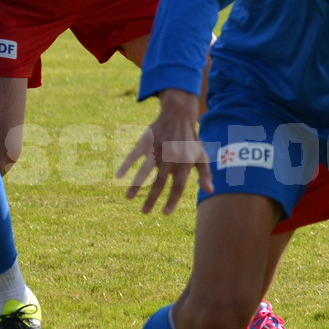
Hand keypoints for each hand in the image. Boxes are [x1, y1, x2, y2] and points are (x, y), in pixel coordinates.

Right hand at [117, 88, 213, 213]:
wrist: (179, 115)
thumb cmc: (191, 140)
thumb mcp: (201, 156)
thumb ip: (205, 173)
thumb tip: (210, 190)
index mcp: (185, 162)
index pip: (179, 185)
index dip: (172, 200)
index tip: (165, 213)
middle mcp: (171, 156)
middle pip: (160, 181)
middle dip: (151, 198)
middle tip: (144, 212)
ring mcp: (157, 149)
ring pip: (145, 170)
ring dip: (136, 184)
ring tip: (128, 198)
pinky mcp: (146, 141)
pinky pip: (134, 154)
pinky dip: (126, 164)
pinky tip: (119, 176)